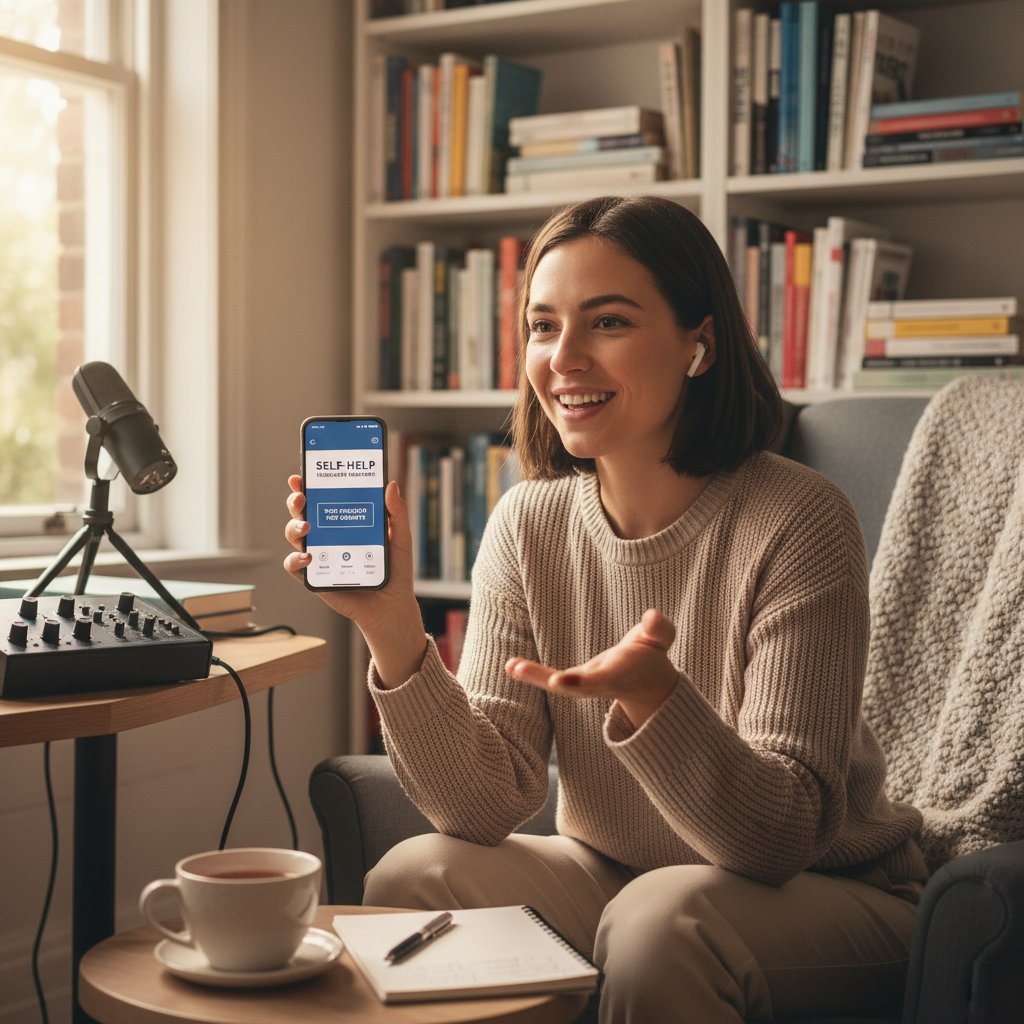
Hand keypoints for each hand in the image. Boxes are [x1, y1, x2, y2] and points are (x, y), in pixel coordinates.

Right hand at [283, 475, 426, 685]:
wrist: (391, 606)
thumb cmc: (395, 571)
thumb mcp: (401, 539)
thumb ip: (397, 513)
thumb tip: (391, 484)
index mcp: (345, 522)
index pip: (323, 498)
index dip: (309, 485)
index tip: (303, 475)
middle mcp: (328, 536)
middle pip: (302, 512)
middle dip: (296, 501)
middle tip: (301, 497)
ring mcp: (319, 556)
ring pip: (294, 535)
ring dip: (293, 526)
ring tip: (307, 526)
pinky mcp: (315, 577)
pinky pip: (295, 566)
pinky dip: (296, 560)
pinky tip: (309, 557)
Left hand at [505, 609, 678, 727]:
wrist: (644, 684)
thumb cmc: (649, 655)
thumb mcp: (660, 640)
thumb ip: (659, 629)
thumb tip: (652, 616)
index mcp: (619, 675)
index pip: (602, 678)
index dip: (583, 680)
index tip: (561, 681)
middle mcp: (599, 684)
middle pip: (579, 687)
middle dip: (564, 684)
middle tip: (547, 681)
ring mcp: (584, 685)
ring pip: (560, 684)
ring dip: (536, 677)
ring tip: (512, 666)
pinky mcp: (573, 680)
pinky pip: (550, 678)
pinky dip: (531, 673)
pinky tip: (510, 665)